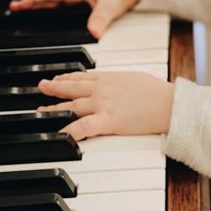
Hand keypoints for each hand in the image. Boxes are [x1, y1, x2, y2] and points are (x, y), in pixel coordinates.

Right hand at [9, 0, 142, 38]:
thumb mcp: (111, 6)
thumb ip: (101, 19)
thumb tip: (94, 34)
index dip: (31, 0)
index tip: (17, 6)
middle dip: (29, 2)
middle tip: (13, 9)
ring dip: (38, 4)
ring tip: (22, 11)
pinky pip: (60, 2)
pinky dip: (48, 6)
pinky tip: (45, 12)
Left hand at [38, 71, 174, 139]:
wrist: (169, 103)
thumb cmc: (159, 92)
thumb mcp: (137, 78)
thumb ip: (122, 81)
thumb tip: (119, 85)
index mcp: (110, 77)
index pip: (82, 76)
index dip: (67, 77)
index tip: (57, 78)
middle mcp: (102, 88)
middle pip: (72, 87)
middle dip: (54, 87)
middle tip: (41, 86)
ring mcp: (103, 104)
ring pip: (71, 105)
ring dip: (53, 108)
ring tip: (41, 111)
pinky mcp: (108, 120)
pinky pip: (82, 126)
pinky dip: (68, 130)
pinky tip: (58, 134)